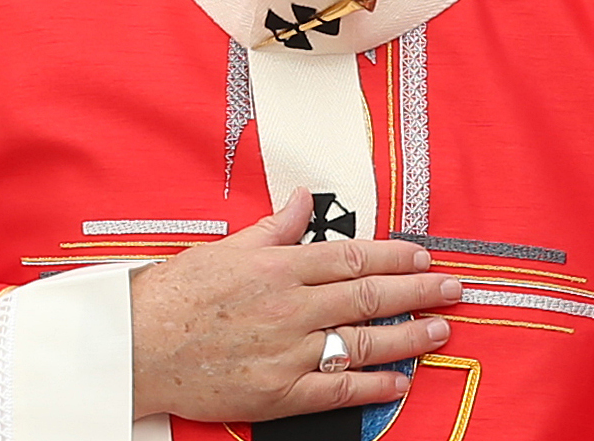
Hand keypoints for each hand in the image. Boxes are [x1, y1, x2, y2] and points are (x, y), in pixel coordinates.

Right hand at [130, 187, 460, 421]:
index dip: (393, 255)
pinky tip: (399, 381)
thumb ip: (274, 227)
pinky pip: (336, 391)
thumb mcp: (227, 246)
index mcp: (279, 266)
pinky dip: (372, 387)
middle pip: (368, 296)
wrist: (139, 346)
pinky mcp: (278, 394)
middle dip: (417, 290)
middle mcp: (290, 307)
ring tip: (440, 331)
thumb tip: (303, 199)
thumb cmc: (178, 293)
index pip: (351, 257)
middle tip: (454, 288)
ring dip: (407, 336)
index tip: (423, 254)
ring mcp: (287, 353)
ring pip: (361, 342)